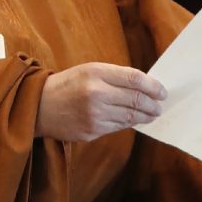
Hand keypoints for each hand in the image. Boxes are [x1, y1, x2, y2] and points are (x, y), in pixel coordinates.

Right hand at [36, 62, 166, 141]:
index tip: (162, 92)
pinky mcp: (91, 132)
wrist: (39, 105)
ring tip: (152, 114)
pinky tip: (133, 120)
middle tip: (160, 106)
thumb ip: (115, 76)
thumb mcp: (89, 69)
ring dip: (144, 116)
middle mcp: (96, 94)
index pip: (134, 79)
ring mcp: (94, 116)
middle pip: (135, 100)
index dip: (153, 86)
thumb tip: (144, 87)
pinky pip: (117, 127)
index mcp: (96, 72)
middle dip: (152, 104)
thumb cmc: (68, 84)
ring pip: (129, 117)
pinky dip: (128, 123)